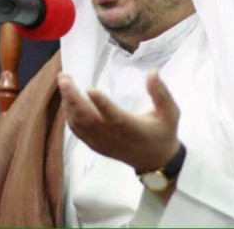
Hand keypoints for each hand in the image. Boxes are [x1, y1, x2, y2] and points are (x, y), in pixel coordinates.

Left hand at [58, 69, 180, 172]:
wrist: (156, 161)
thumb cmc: (164, 132)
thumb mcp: (170, 112)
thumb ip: (161, 93)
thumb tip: (152, 71)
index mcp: (133, 129)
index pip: (115, 117)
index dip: (102, 104)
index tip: (90, 88)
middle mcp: (114, 137)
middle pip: (89, 119)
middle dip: (73, 98)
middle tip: (64, 78)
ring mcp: (102, 143)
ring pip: (80, 125)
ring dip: (68, 104)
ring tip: (63, 83)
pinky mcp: (96, 146)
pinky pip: (78, 132)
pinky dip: (69, 116)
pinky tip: (66, 101)